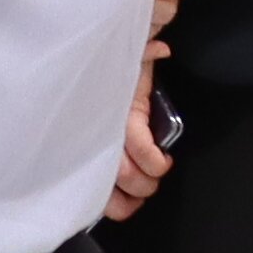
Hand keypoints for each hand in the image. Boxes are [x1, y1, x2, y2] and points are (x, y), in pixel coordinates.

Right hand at [106, 43, 172, 222]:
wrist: (88, 67)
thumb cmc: (111, 66)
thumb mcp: (128, 55)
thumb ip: (144, 51)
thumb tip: (161, 49)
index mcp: (116, 110)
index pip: (135, 142)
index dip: (153, 159)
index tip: (165, 161)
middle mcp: (101, 133)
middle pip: (120, 173)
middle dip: (143, 184)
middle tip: (153, 182)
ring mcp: (96, 149)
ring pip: (103, 190)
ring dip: (125, 201)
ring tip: (139, 196)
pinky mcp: (95, 159)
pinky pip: (98, 190)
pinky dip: (113, 202)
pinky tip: (123, 201)